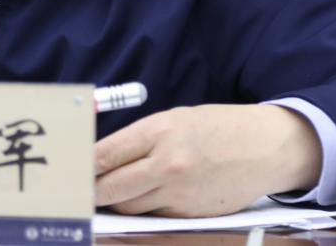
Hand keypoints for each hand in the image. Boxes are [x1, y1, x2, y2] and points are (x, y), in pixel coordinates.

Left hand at [94, 104, 321, 216]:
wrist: (265, 148)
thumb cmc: (216, 128)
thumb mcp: (175, 120)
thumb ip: (139, 139)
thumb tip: (102, 158)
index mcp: (160, 132)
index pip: (106, 155)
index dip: (82, 167)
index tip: (69, 171)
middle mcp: (167, 165)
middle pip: (111, 189)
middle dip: (91, 192)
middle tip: (78, 191)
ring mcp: (179, 194)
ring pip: (129, 207)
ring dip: (115, 203)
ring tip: (106, 195)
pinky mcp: (190, 214)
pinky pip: (153, 216)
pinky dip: (143, 210)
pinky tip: (141, 199)